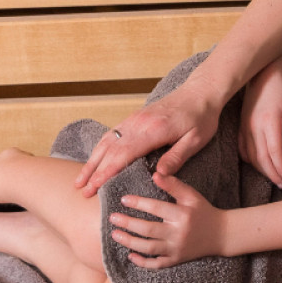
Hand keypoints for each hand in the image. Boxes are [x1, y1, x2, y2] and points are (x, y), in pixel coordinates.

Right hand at [74, 83, 224, 195]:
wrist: (201, 91)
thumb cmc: (201, 117)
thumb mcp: (196, 140)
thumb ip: (176, 157)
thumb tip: (158, 176)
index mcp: (154, 130)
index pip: (124, 154)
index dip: (107, 172)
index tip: (94, 188)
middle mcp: (140, 123)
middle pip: (110, 149)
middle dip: (94, 171)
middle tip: (82, 191)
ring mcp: (135, 118)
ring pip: (107, 140)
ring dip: (92, 160)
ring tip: (80, 180)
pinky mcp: (135, 117)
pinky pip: (113, 133)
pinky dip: (100, 148)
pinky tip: (94, 160)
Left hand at [110, 174, 227, 267]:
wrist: (221, 234)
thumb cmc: (203, 211)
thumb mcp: (191, 195)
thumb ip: (173, 185)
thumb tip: (155, 174)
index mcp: (182, 214)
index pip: (156, 208)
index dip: (138, 203)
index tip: (123, 199)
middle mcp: (178, 233)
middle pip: (148, 229)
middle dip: (128, 224)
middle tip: (113, 218)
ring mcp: (176, 249)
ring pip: (148, 248)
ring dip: (129, 242)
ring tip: (115, 234)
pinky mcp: (176, 260)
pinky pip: (156, 264)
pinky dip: (142, 262)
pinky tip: (130, 255)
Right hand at [238, 65, 281, 187]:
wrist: (262, 76)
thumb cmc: (280, 90)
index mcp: (269, 122)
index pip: (274, 151)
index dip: (280, 167)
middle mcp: (254, 127)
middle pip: (261, 158)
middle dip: (272, 174)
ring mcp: (245, 128)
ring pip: (251, 156)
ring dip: (262, 170)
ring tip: (273, 178)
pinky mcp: (241, 127)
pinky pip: (243, 149)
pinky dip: (250, 160)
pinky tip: (257, 165)